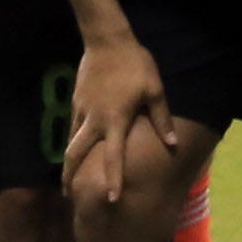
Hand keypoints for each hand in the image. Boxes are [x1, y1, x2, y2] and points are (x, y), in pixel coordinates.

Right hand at [62, 35, 176, 205]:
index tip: (110, 200)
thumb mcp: (155, 91)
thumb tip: (172, 145)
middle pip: (75, 155)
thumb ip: (161, 120)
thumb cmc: (136, 65)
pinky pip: (73, 127)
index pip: (112, 157)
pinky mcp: (76, 102)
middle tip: (71, 197)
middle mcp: (94, 120)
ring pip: (71, 142)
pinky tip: (77, 148)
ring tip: (70, 179)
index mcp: (115, 120)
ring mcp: (81, 111)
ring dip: (69, 162)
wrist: (107, 40)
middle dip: (70, 178)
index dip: (112, 180)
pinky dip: (73, 142)